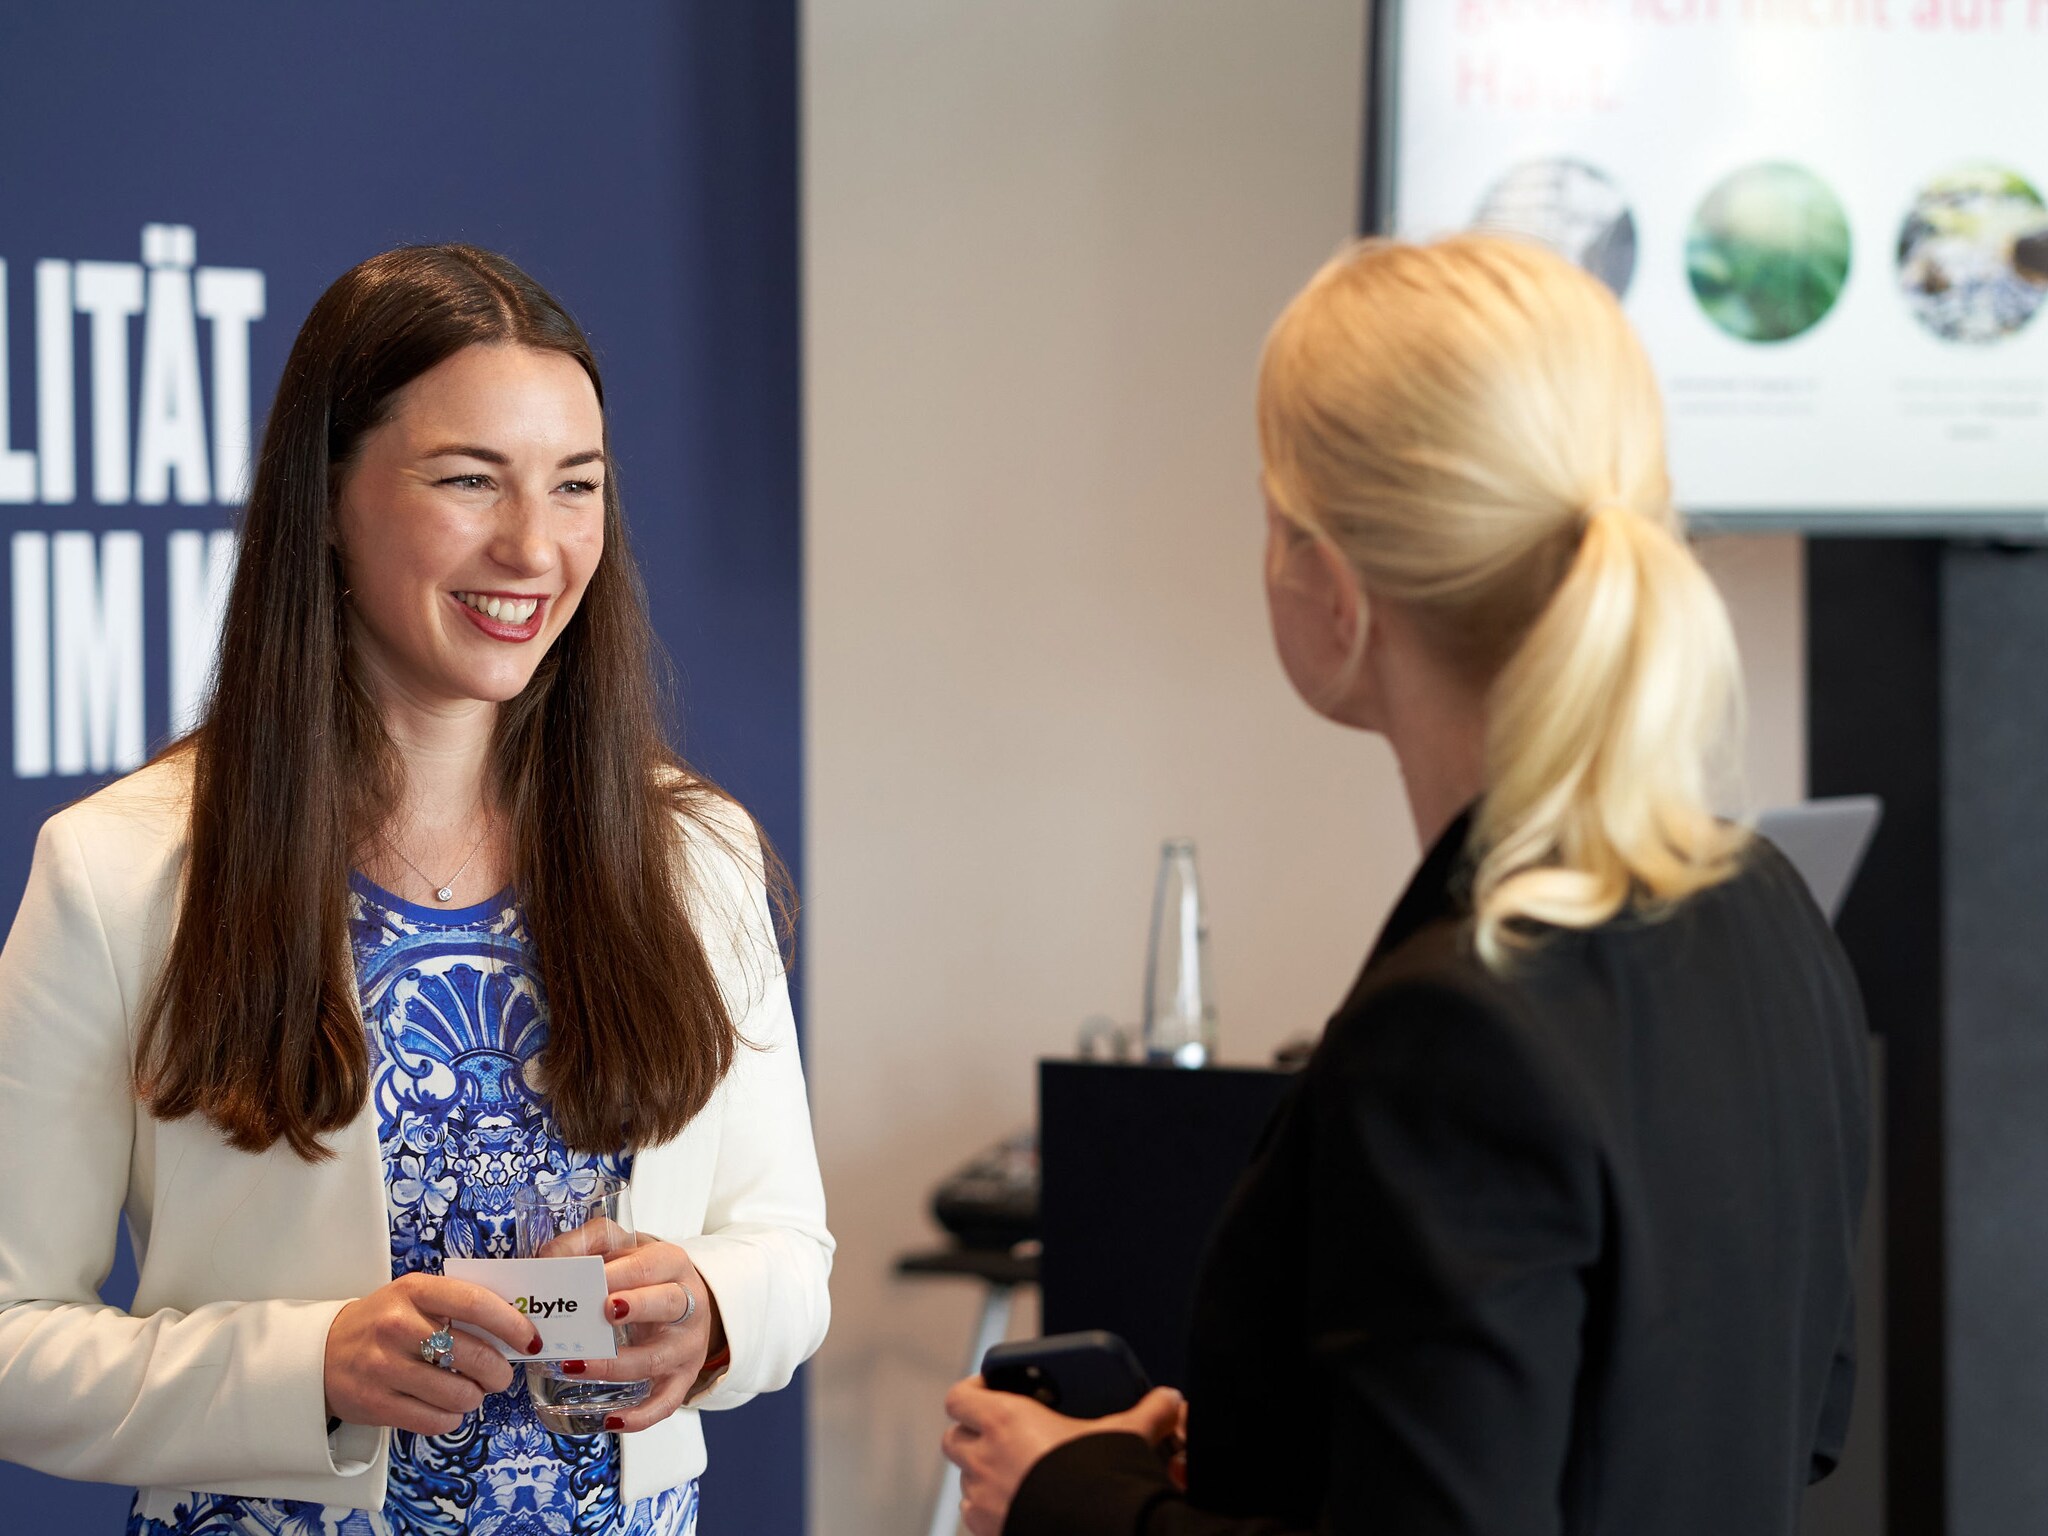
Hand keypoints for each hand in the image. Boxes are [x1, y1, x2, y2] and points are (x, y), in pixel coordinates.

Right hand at [324, 1272, 540, 1435]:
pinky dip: (451, 1418)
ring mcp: (384, 1367)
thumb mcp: (414, 1298)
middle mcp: (398, 1326)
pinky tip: (447, 1408)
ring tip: (470, 1391)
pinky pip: (435, 1421)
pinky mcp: (375, 1404)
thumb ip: (457, 1305)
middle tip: (499, 1375)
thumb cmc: (383, 1321)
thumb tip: (515, 1327)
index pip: (475, 1303)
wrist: (321, 1353)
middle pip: (473, 1355)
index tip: (530, 1340)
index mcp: (414, 1290)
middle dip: (498, 1371)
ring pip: (458, 1394)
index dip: (511, 1324)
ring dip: (475, 1397)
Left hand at [549, 1235, 724, 1432]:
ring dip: (615, 1365)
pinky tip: (610, 1420)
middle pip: (668, 1304)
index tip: (591, 1280)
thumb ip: (588, 1242)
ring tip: (572, 1366)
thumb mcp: (625, 1248)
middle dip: (637, 1307)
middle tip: (603, 1311)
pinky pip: (666, 1403)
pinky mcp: (682, 1379)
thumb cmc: (646, 1276)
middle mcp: (688, 1305)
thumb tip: (549, 1256)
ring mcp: (686, 1347)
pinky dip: (641, 1416)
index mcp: (672, 1265)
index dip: (621, 1274)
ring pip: (657, 1359)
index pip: (649, 1266)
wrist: (686, 1302)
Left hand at [943, 1375, 1183, 1535]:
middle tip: (998, 1432)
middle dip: (971, 1434)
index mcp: (1005, 1421)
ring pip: (963, 1478)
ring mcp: (981, 1498)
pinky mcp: (987, 1530)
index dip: (972, 1390)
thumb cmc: (1099, 1480)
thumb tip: (1170, 1399)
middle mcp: (984, 1458)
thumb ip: (1147, 1414)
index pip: (959, 1395)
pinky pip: (973, 1513)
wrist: (1096, 1532)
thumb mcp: (1125, 1436)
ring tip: (1012, 1470)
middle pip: (953, 1437)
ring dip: (980, 1472)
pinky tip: (1017, 1502)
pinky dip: (987, 1506)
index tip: (991, 1390)